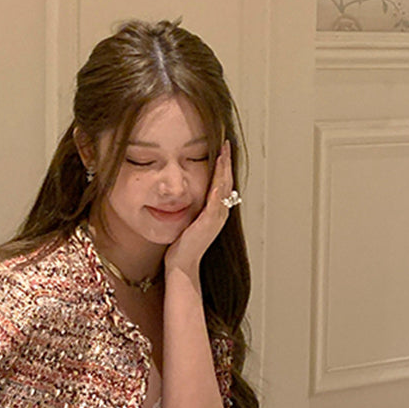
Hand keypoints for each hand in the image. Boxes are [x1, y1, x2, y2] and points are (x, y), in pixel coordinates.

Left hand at [164, 140, 234, 273]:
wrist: (182, 263)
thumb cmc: (182, 245)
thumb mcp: (189, 220)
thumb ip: (192, 207)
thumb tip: (185, 195)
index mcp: (215, 211)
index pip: (221, 183)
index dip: (223, 166)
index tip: (222, 148)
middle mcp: (220, 213)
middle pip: (227, 182)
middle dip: (226, 162)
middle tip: (226, 143)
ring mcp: (216, 217)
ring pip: (224, 187)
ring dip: (224, 169)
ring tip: (224, 152)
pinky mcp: (209, 222)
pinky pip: (216, 200)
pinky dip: (218, 186)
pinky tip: (218, 174)